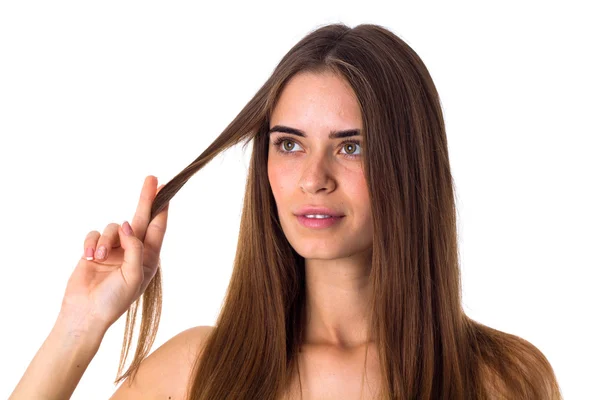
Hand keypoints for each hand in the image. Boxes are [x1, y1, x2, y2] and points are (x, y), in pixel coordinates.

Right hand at [59, 175, 168, 332]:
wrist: (85, 314)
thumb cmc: (114, 300)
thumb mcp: (134, 276)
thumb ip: (135, 249)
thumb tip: (127, 224)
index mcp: (148, 257)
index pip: (157, 228)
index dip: (162, 208)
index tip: (165, 189)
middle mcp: (133, 251)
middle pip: (140, 218)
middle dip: (146, 199)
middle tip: (151, 179)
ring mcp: (114, 250)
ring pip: (112, 227)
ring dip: (105, 240)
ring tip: (100, 258)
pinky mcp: (95, 250)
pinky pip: (94, 235)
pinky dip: (91, 243)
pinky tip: (89, 256)